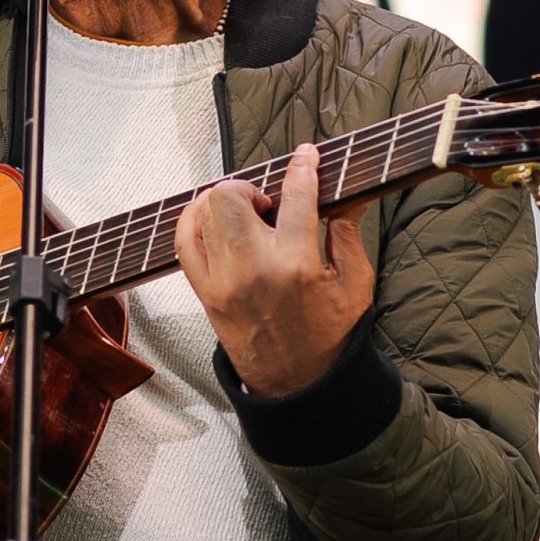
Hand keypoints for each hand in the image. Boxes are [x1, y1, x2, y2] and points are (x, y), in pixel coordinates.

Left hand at [175, 144, 374, 396]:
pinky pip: (183, 241)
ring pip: (202, 213)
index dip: (302, 168)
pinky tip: (215, 222)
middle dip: (249, 186)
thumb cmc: (330, 337)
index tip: (306, 155)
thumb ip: (348, 234)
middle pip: (229, 197)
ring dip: (223, 202)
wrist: (297, 385)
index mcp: (296, 265)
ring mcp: (221, 281)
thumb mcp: (355, 284)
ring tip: (247, 215)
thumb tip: (347, 196)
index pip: (296, 196)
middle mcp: (252, 268)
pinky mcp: (204, 292)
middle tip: (269, 202)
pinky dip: (194, 221)